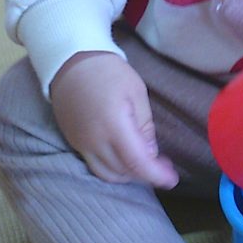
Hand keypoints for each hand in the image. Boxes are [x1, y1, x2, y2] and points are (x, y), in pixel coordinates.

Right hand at [48, 51, 178, 188]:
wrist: (71, 62)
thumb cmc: (108, 72)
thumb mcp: (136, 92)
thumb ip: (145, 126)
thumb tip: (150, 154)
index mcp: (114, 125)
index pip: (137, 162)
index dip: (156, 175)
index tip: (171, 180)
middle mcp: (95, 141)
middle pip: (124, 172)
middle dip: (147, 174)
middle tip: (163, 166)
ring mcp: (81, 144)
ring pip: (108, 174)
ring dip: (130, 175)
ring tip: (145, 164)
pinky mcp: (74, 143)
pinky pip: (95, 167)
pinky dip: (113, 170)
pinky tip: (125, 160)